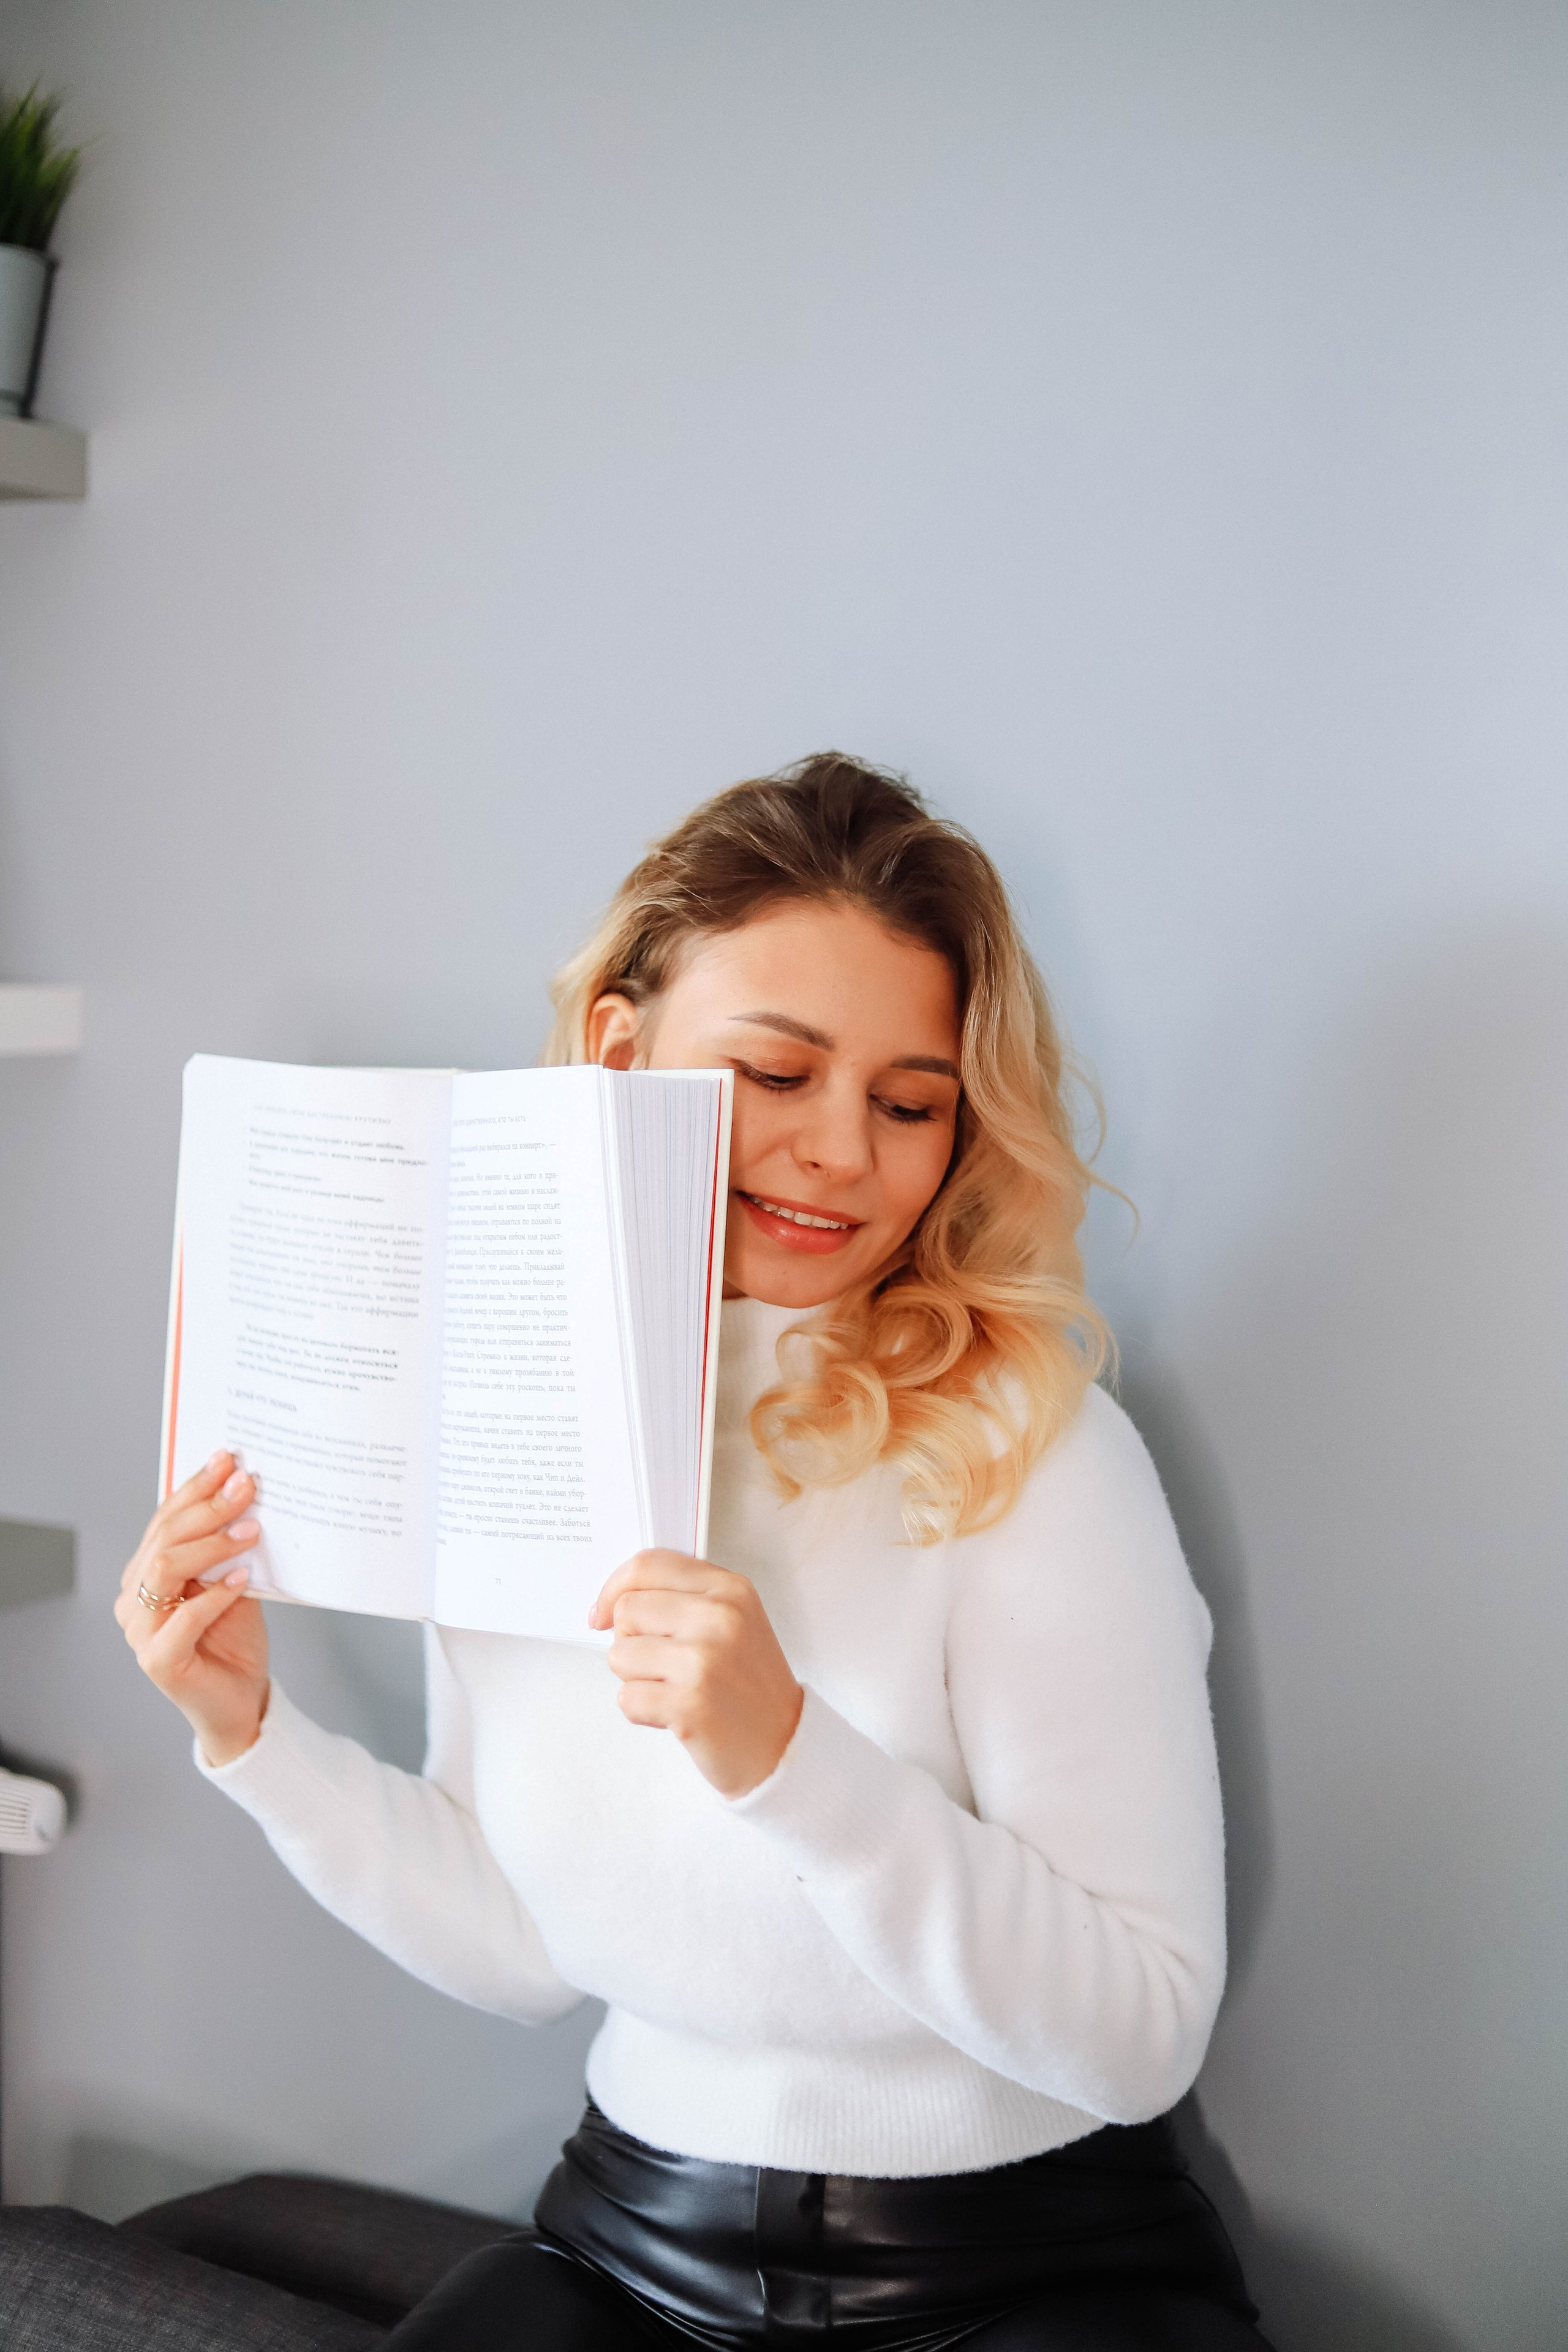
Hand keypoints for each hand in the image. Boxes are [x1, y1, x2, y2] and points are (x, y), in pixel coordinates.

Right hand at [115, 1451, 269, 1766]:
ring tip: (251, 1530)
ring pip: (165, 1569)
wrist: (242, 1700)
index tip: (227, 1460)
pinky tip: (242, 1578)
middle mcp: (132, 1601)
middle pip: (164, 1539)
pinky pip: (184, 1618)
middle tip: (246, 1485)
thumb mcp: (233, 1581)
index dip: (194, 1488)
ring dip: (211, 1543)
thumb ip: (226, 1547)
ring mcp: (140, 1632)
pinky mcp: (159, 1661)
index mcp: (144, 1575)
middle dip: (207, 1507)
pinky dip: (214, 1594)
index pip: (164, 1521)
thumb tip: (243, 1490)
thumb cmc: (234, 1640)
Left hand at [589, 1551, 803, 1798]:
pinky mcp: (690, 1705)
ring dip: (635, 1679)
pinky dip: (642, 1711)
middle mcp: (719, 1618)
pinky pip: (627, 1698)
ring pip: (619, 1655)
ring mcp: (705, 1661)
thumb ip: (682, 1599)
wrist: (785, 1746)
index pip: (649, 1565)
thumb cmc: (750, 1685)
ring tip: (674, 1690)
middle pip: (627, 1610)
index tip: (602, 1614)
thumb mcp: (734, 1622)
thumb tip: (611, 1603)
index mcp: (730, 1589)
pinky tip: (674, 1715)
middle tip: (663, 1665)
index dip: (613, 1588)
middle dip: (630, 1641)